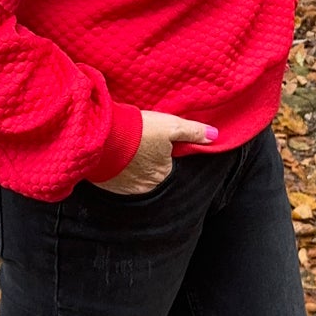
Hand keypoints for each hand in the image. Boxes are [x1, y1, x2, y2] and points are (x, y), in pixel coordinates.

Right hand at [96, 110, 217, 195]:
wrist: (100, 134)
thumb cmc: (137, 130)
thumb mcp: (170, 125)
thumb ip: (193, 132)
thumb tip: (215, 136)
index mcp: (164, 175)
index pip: (174, 168)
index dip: (170, 156)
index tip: (164, 145)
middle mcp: (148, 188)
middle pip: (156, 175)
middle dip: (153, 164)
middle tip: (146, 146)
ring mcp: (127, 190)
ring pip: (138, 179)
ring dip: (137, 169)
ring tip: (132, 151)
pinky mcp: (109, 187)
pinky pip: (120, 182)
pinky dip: (122, 172)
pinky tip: (119, 159)